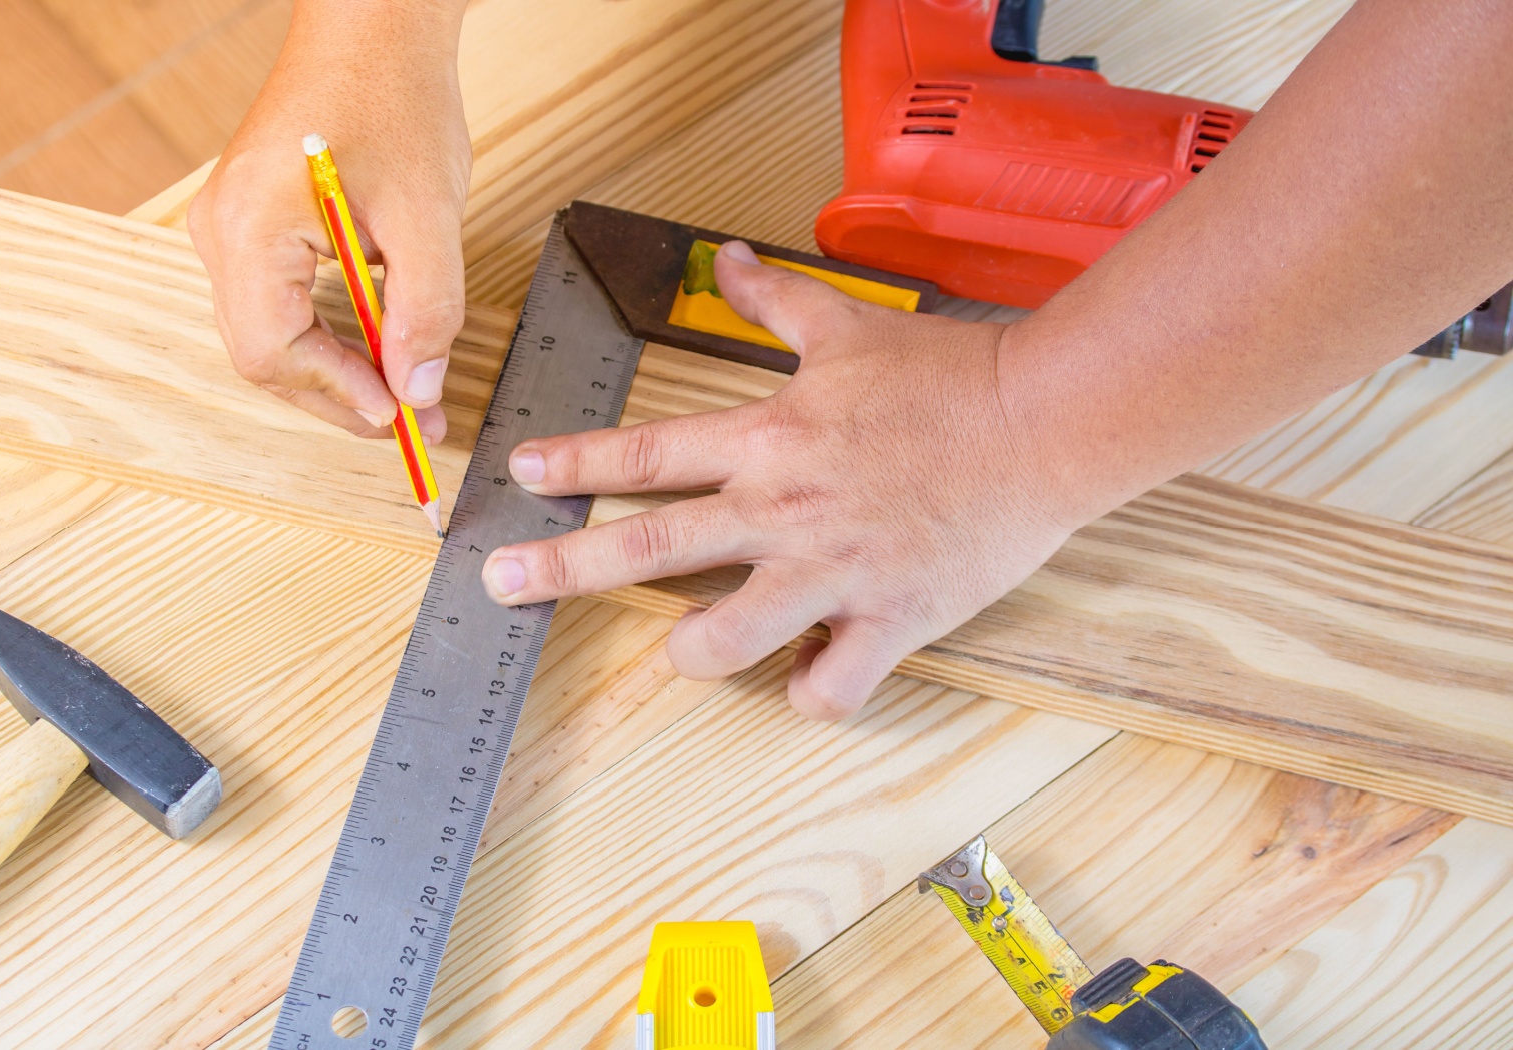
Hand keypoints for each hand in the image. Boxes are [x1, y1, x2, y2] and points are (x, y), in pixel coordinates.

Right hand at [188, 1, 469, 439]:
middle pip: (265, 354)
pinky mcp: (252, 224)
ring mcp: (229, 227)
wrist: (373, 29)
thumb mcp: (428, 216)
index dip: (338, 393)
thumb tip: (417, 391)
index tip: (400, 415)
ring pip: (272, 334)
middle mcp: (220, 230)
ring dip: (339, 371)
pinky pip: (279, 303)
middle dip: (341, 395)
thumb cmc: (394, 99)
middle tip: (413, 424)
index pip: (273, 350)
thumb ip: (425, 311)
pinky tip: (381, 351)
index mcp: (248, 226)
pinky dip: (330, 336)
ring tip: (406, 397)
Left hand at [480, 242, 1094, 718]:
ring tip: (682, 651)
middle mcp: (785, 511)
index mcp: (770, 441)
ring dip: (691, 653)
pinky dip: (813, 691)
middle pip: (650, 548)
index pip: (647, 454)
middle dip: (562, 567)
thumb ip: (774, 299)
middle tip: (501, 581)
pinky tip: (811, 673)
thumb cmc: (951, 376)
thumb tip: (726, 255)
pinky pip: (829, 688)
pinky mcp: (889, 620)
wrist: (1046, 422)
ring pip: (725, 641)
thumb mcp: (849, 326)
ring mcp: (832, 573)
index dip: (574, 462)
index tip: (519, 471)